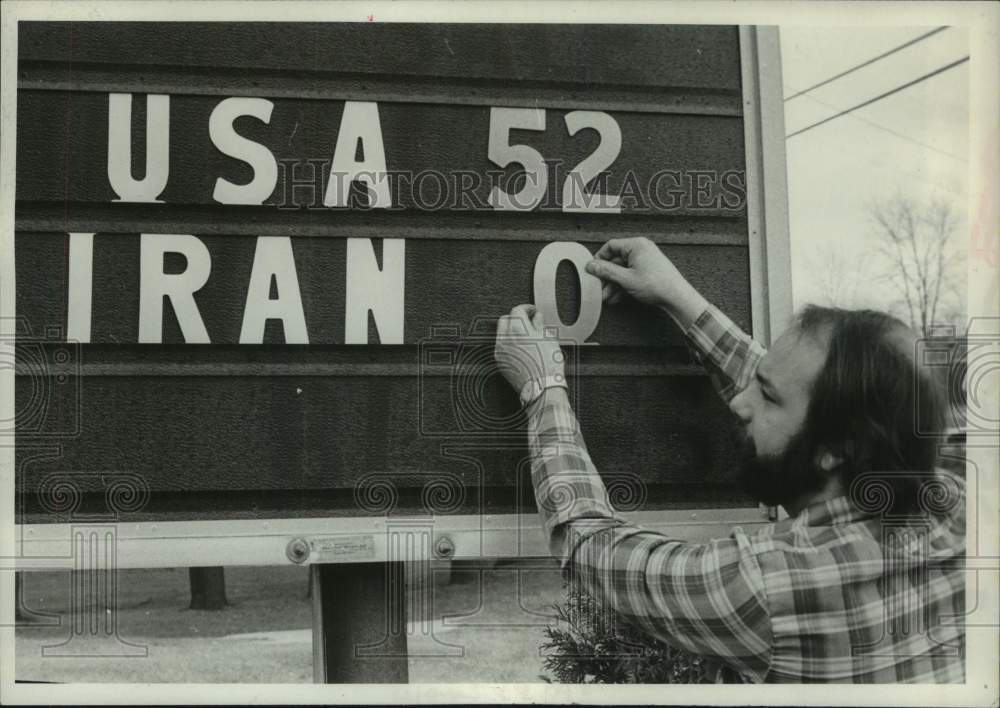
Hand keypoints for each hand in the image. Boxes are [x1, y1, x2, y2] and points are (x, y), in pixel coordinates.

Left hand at [494, 304, 564, 394]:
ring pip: (501, 333)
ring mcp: (501, 350)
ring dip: (511, 330)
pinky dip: (509, 343)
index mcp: (517, 329)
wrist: (542, 387)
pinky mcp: (500, 361)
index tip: (532, 311)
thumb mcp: (548, 339)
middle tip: (528, 320)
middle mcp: (505, 338)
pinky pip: (501, 346)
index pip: (517, 310)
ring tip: (526, 335)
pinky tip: (521, 347)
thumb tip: (537, 318)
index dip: (527, 308)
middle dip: (516, 317)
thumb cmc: (547, 366)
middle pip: (505, 319)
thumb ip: (539, 324)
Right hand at [584, 237, 706, 327]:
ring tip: (606, 296)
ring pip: (622, 270)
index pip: (610, 246)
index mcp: (636, 245)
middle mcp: (641, 250)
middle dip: (606, 276)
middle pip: (616, 260)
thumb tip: (592, 266)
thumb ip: (606, 271)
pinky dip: (622, 286)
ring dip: (613, 284)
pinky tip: (616, 297)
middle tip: (599, 286)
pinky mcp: (647, 271)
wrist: (676, 297)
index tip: (593, 270)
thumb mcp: (626, 278)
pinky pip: (630, 275)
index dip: (600, 258)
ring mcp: (645, 260)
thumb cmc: (658, 284)